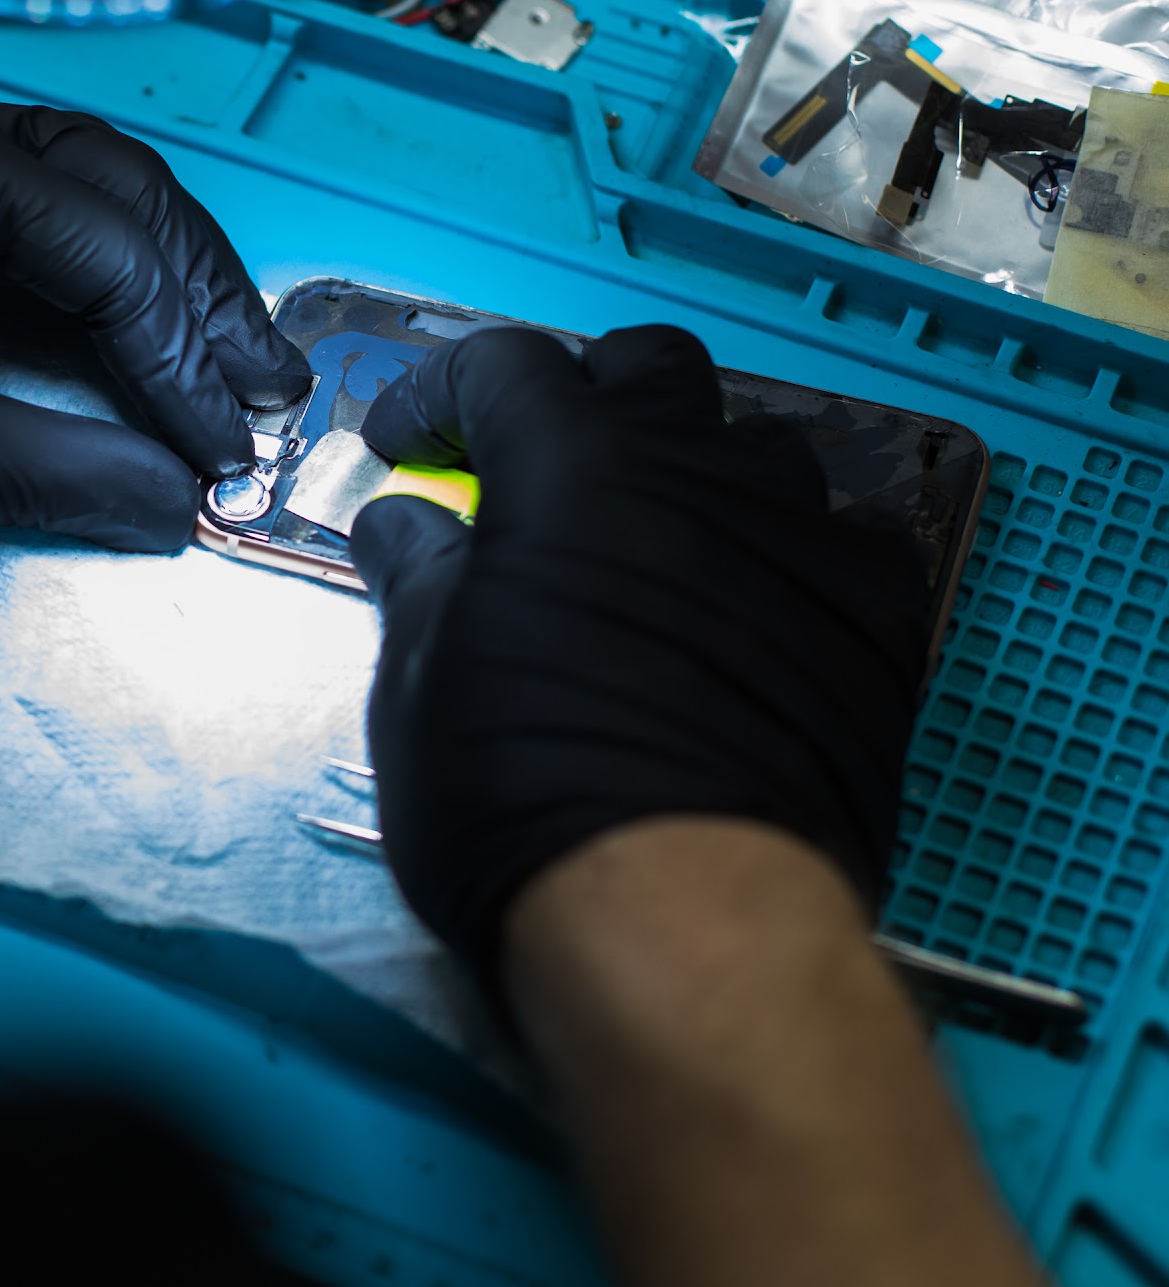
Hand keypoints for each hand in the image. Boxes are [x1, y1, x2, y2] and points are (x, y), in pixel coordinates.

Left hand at [0, 68, 309, 547]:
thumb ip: (52, 473)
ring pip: (82, 203)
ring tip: (233, 369)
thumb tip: (180, 508)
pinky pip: (28, 233)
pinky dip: (95, 292)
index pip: (107, 252)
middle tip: (272, 397)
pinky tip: (138, 341)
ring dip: (161, 287)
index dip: (182, 362)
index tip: (229, 456)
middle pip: (119, 196)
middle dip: (202, 300)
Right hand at [347, 325, 928, 971]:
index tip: (405, 448)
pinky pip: (837, 542)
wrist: (683, 920)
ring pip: (754, 445)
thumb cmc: (515, 790)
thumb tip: (405, 520)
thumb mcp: (421, 679)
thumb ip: (419, 576)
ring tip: (656, 552)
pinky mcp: (881, 618)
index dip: (438, 394)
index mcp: (570, 462)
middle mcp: (697, 468)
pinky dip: (782, 559)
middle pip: (647, 369)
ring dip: (691, 474)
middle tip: (538, 479)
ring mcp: (804, 535)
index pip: (502, 366)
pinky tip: (756, 620)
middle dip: (582, 398)